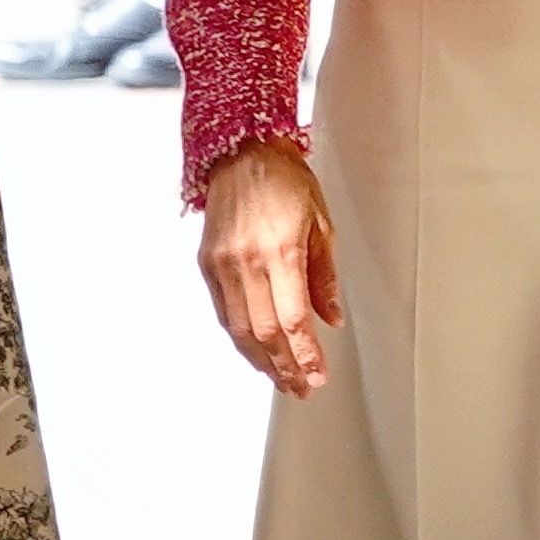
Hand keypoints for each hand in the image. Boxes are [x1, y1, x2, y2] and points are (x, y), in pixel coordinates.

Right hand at [200, 139, 340, 395]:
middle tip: (301, 387)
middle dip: (285, 366)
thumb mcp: (321, 223)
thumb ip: (325, 276)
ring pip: (240, 328)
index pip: (293, 319)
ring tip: (281, 379)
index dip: (305, 355)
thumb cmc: (284, 179)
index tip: (318, 376)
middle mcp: (247, 261)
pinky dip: (240, 339)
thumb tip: (331, 318)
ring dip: (262, 360)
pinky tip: (255, 353)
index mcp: (281, 250)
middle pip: (265, 332)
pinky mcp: (208, 264)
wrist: (240, 151)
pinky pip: (224, 312)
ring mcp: (223, 264)